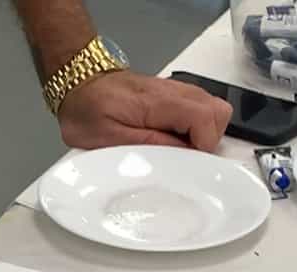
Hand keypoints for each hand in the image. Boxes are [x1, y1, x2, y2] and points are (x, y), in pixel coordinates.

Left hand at [57, 71, 231, 150]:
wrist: (78, 82)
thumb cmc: (87, 110)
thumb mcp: (109, 138)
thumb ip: (149, 146)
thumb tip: (182, 156)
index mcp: (159, 101)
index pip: (206, 119)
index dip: (202, 147)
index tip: (184, 162)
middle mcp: (174, 91)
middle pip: (218, 113)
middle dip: (207, 141)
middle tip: (183, 157)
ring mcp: (176, 91)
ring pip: (213, 111)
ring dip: (202, 135)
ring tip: (176, 149)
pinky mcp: (173, 96)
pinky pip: (199, 110)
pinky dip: (194, 128)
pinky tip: (172, 139)